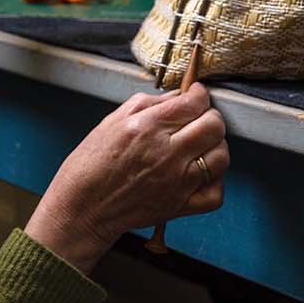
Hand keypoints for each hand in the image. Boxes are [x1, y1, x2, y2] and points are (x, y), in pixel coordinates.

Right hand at [25, 84, 229, 274]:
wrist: (82, 208)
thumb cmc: (90, 165)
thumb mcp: (112, 121)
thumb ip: (148, 104)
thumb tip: (178, 96)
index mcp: (148, 127)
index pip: (194, 103)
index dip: (198, 94)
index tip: (195, 95)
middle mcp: (166, 153)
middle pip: (214, 126)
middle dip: (211, 116)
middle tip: (199, 118)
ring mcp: (176, 182)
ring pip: (221, 156)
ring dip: (215, 147)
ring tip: (200, 146)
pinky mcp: (179, 206)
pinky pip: (216, 193)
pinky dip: (214, 182)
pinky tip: (200, 174)